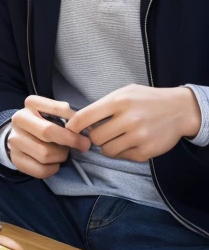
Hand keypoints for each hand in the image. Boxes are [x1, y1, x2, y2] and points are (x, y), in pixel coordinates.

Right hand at [7, 96, 90, 178]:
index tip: (85, 132)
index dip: (74, 122)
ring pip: (45, 154)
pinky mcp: (15, 158)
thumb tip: (84, 126)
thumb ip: (67, 115)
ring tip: (63, 153)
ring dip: (61, 156)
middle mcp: (19, 119)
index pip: (57, 109)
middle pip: (48, 132)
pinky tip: (55, 163)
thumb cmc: (44, 122)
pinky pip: (40, 170)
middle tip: (83, 146)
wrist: (20, 135)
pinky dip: (53, 169)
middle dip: (70, 141)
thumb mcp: (54, 112)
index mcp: (31, 103)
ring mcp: (14, 139)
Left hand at [66, 84, 201, 161]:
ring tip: (116, 137)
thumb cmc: (147, 99)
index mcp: (119, 102)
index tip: (69, 130)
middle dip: (93, 137)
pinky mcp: (146, 151)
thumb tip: (81, 121)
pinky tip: (130, 141)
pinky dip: (122, 151)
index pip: (85, 117)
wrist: (179, 110)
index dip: (73, 126)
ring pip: (107, 150)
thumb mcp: (125, 93)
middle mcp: (128, 119)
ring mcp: (138, 137)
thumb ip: (104, 105)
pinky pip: (122, 157)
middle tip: (100, 133)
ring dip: (107, 146)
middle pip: (95, 137)